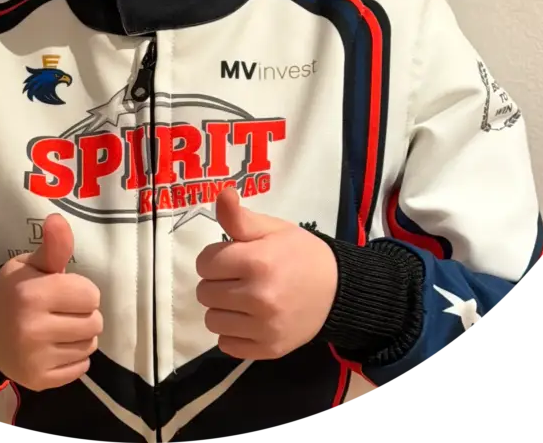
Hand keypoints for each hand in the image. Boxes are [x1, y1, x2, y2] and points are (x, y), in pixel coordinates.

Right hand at [0, 213, 102, 390]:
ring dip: (80, 336)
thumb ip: (52, 247)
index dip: (81, 291)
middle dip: (84, 314)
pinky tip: (55, 347)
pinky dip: (74, 358)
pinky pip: (80, 369)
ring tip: (59, 328)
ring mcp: (35, 359)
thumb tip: (59, 219)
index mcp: (33, 295)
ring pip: (89, 346)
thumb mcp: (28, 264)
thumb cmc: (11, 291)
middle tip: (63, 310)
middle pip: (94, 323)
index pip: (90, 295)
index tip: (64, 291)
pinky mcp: (38, 380)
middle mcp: (34, 329)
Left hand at [195, 187, 338, 360]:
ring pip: (212, 320)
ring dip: (221, 308)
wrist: (337, 289)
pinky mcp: (269, 349)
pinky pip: (226, 345)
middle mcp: (258, 297)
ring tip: (241, 298)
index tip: (230, 257)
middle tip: (237, 277)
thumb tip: (222, 193)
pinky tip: (248, 319)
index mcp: (256, 261)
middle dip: (216, 281)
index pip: (205, 263)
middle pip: (204, 292)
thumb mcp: (272, 228)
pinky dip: (232, 332)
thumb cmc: (299, 254)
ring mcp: (264, 327)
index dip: (214, 258)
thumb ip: (240, 217)